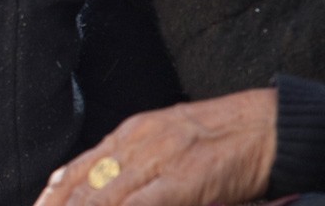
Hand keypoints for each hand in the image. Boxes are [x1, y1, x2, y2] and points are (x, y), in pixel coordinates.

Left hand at [34, 89, 277, 205]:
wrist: (269, 127)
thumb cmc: (226, 139)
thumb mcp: (171, 141)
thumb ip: (137, 160)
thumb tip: (107, 185)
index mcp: (134, 133)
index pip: (81, 167)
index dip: (56, 192)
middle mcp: (138, 143)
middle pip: (85, 183)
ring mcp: (159, 160)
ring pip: (104, 194)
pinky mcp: (183, 179)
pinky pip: (140, 203)